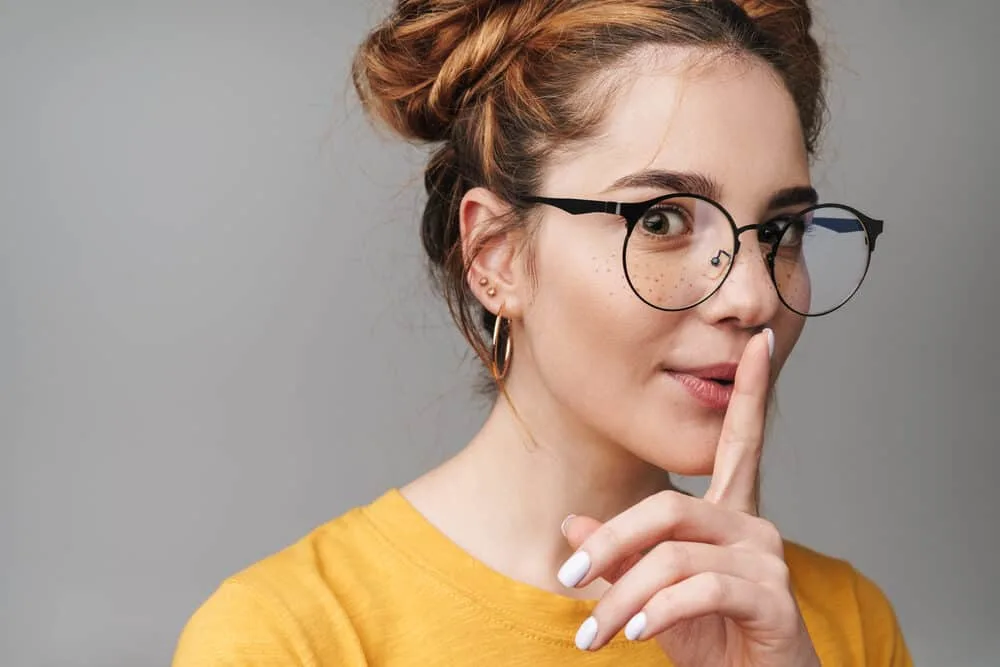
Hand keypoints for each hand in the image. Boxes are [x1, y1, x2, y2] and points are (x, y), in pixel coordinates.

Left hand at [558, 329, 819, 666]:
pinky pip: (704, 588)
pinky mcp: (774, 599)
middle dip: (611, 542)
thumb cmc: (711, 639)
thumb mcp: (649, 594)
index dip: (750, 391)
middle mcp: (753, 526)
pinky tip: (640, 633)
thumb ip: (619, 556)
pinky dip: (661, 610)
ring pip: (676, 554)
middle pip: (669, 507)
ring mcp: (767, 560)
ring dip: (623, 596)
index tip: (760, 341)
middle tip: (567, 577)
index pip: (739, 441)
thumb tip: (574, 522)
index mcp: (729, 514)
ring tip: (594, 633)